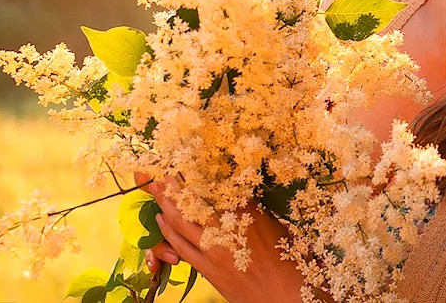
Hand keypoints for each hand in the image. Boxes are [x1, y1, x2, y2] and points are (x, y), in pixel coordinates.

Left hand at [131, 172, 308, 302]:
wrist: (287, 298)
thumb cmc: (293, 262)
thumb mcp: (280, 226)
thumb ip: (258, 210)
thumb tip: (241, 196)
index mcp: (249, 213)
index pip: (218, 185)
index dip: (199, 169)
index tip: (186, 156)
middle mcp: (227, 229)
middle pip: (191, 200)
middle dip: (171, 183)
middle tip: (156, 167)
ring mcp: (215, 251)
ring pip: (180, 222)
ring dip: (164, 203)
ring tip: (153, 186)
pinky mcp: (209, 270)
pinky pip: (181, 247)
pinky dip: (168, 231)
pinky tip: (160, 219)